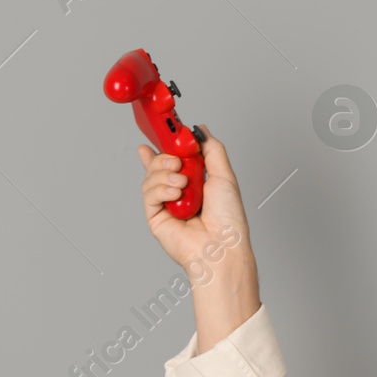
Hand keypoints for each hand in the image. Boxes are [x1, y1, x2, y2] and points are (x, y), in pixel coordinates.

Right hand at [137, 126, 255, 274]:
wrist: (221, 246)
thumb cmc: (228, 219)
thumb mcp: (224, 175)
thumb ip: (212, 149)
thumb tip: (201, 130)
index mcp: (196, 182)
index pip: (174, 158)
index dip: (164, 145)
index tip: (162, 134)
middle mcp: (180, 192)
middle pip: (159, 164)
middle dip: (165, 157)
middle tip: (178, 161)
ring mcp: (167, 204)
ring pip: (151, 177)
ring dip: (165, 174)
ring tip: (182, 183)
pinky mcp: (156, 216)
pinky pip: (148, 194)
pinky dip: (160, 189)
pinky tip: (175, 193)